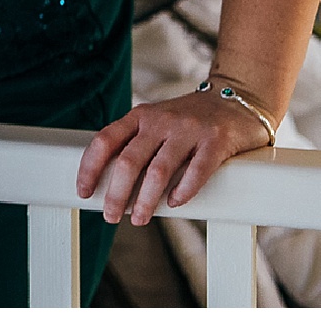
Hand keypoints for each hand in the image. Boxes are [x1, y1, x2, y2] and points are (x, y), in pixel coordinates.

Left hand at [77, 86, 275, 224]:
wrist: (236, 101)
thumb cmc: (190, 120)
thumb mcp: (157, 123)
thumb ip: (137, 144)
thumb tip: (111, 182)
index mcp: (140, 116)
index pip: (105, 140)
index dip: (90, 167)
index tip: (83, 191)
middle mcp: (160, 120)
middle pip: (129, 161)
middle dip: (116, 193)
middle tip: (110, 215)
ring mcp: (188, 129)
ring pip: (159, 170)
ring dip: (146, 200)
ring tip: (140, 218)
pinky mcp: (216, 141)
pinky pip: (197, 170)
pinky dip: (183, 191)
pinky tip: (175, 204)